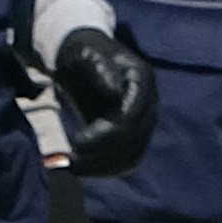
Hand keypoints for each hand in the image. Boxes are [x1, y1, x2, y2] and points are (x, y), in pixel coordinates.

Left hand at [50, 28, 158, 179]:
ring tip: (74, 167)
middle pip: (135, 137)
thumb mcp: (86, 55)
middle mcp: (149, 102)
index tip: (78, 142)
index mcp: (141, 79)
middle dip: (103, 152)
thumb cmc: (82, 53)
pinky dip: (107, 168)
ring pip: (133, 153)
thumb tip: (117, 92)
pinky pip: (127, 159)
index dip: (108, 133)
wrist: (84, 59)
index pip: (132, 115)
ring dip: (105, 165)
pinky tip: (84, 169)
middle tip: (72, 160)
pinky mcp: (134, 134)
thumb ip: (101, 70)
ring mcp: (144, 120)